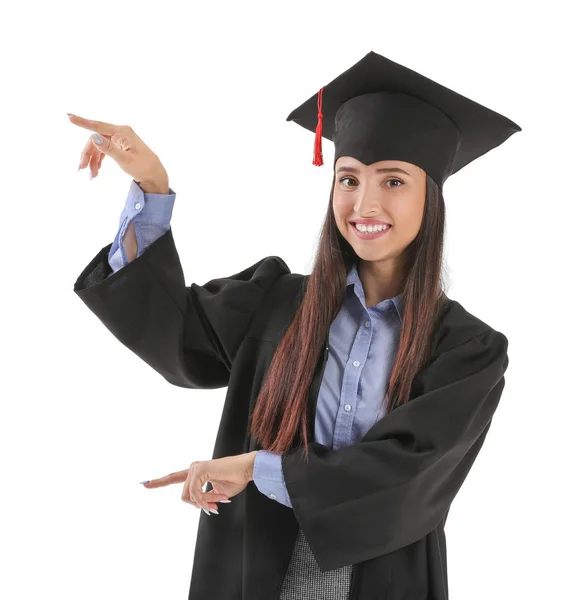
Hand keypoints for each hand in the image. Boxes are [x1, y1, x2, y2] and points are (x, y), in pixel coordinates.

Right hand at [68, 113, 167, 188]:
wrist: (154, 175)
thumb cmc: (143, 167)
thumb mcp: (125, 160)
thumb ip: (108, 149)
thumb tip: (94, 136)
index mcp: (122, 132)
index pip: (98, 126)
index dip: (83, 122)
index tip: (69, 117)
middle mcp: (120, 133)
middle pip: (96, 139)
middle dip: (88, 154)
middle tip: (82, 168)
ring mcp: (120, 139)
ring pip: (99, 146)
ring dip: (93, 159)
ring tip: (91, 174)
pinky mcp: (120, 146)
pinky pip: (104, 150)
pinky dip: (99, 160)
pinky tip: (97, 170)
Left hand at [141, 452, 257, 513]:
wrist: (247, 470)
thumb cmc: (236, 479)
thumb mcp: (218, 495)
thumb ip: (205, 499)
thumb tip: (199, 506)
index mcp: (196, 473)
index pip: (174, 477)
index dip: (159, 482)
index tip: (144, 484)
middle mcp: (193, 468)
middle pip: (184, 497)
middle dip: (199, 505)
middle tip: (215, 505)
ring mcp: (195, 468)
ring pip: (189, 497)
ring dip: (205, 503)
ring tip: (220, 499)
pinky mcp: (199, 470)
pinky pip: (195, 494)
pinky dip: (205, 500)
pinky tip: (217, 498)